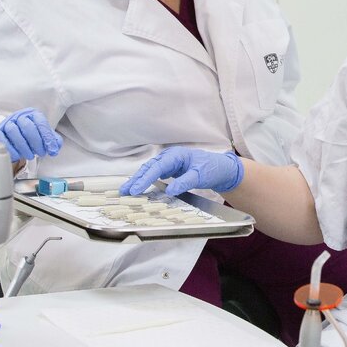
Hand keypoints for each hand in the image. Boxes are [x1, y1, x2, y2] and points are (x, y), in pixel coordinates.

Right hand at [0, 107, 61, 163]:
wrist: (13, 139)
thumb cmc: (31, 137)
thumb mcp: (44, 137)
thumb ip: (53, 141)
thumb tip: (54, 149)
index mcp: (32, 114)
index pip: (41, 123)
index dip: (48, 137)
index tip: (52, 150)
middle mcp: (19, 116)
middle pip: (27, 126)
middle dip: (36, 142)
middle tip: (41, 153)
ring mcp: (6, 123)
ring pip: (13, 132)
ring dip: (24, 147)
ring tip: (30, 156)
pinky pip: (1, 140)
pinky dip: (11, 149)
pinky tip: (18, 156)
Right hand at [120, 147, 243, 196]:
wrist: (222, 169)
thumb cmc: (212, 169)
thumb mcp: (200, 176)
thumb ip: (185, 182)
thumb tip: (169, 190)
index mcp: (176, 155)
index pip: (157, 167)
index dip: (145, 179)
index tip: (136, 190)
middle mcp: (170, 157)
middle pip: (149, 167)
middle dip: (136, 179)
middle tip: (124, 191)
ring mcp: (170, 162)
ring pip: (150, 170)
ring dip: (138, 180)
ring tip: (126, 190)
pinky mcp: (170, 169)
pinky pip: (155, 174)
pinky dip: (146, 180)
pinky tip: (139, 188)